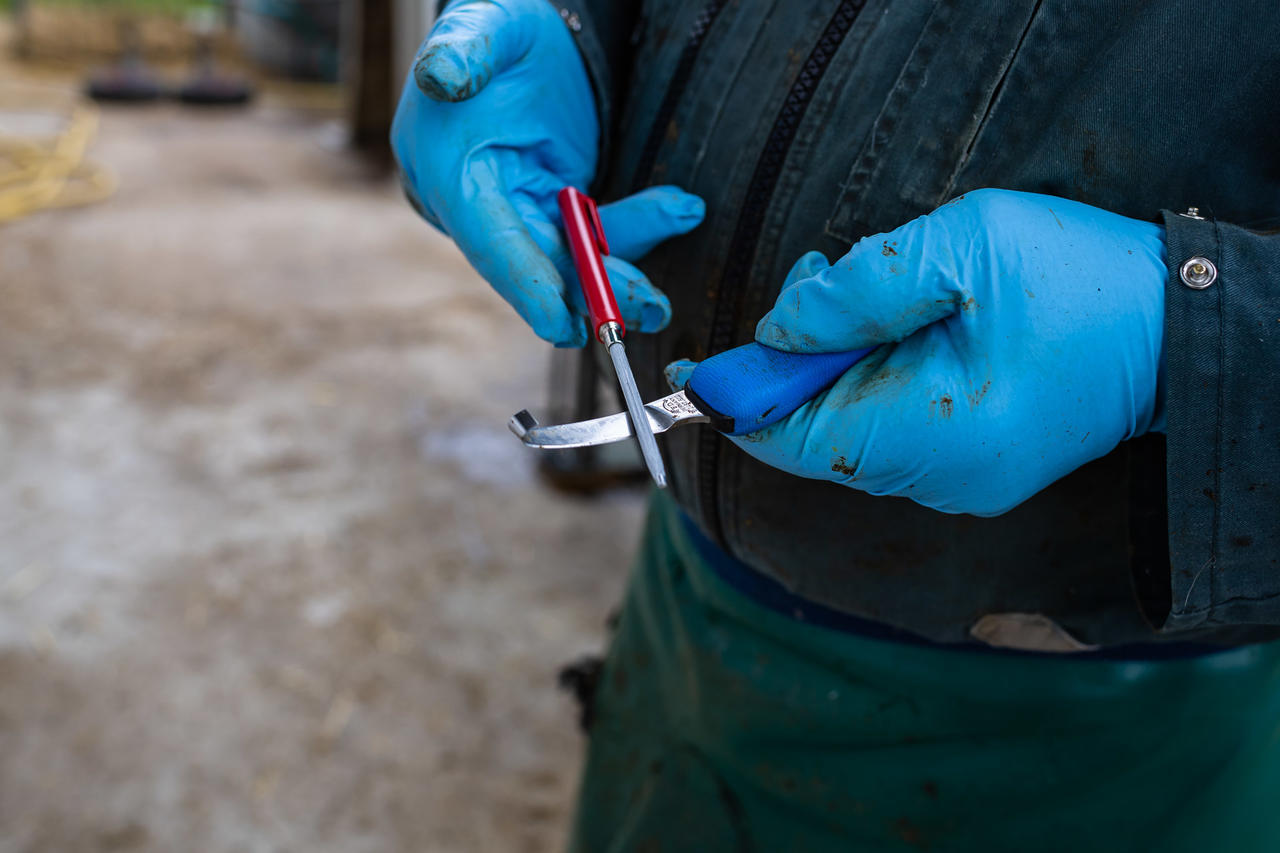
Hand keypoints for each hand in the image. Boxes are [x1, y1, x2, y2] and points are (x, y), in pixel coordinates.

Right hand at [391, 0, 703, 346]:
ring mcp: (518, 211)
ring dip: (628, 254)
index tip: (564, 326)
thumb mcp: (485, 24)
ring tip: (679, 210)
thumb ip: (466, 48)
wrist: (525, 33)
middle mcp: (478, 205)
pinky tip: (676, 206)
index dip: (527, 285)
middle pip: (539, 264)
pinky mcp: (552, 209)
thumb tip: (442, 74)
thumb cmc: (500, 25)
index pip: (488, 242)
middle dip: (596, 287)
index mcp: (449, 173)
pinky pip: (595, 235)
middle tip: (650, 305)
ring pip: (574, 256)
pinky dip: (636, 226)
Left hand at [666, 189, 1166, 515]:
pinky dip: (874, 378)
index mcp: (928, 436)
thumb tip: (775, 329)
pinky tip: (897, 325)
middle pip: (817, 433)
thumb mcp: (963, 250)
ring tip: (862, 292)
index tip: (687, 371)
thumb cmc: (1082, 283)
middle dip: (794, 363)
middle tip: (817, 284)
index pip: (790, 439)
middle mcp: (936, 479)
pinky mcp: (975, 465)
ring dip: (836, 363)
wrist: (1181, 325)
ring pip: (853, 427)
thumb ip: (854, 293)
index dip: (734, 402)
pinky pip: (892, 427)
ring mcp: (959, 480)